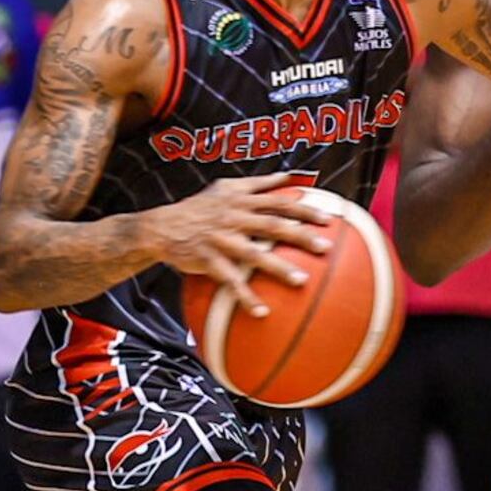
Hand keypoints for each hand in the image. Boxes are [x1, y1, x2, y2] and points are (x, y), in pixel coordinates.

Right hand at [146, 175, 334, 317]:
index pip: (279, 202)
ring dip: (279, 268)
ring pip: (254, 254)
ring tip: (302, 281)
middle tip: (325, 247)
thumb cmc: (199, 207)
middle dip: (301, 235)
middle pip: (273, 226)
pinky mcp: (209, 260)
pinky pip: (230, 281)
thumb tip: (288, 177)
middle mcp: (234, 218)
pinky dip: (246, 297)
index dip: (304, 209)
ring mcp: (222, 240)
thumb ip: (259, 183)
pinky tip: (261, 312)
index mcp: (242, 201)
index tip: (328, 219)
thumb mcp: (226, 188)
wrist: (163, 226)